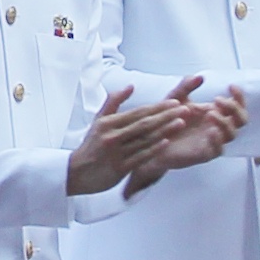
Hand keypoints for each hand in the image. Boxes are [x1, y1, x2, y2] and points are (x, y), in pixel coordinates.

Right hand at [66, 81, 228, 195]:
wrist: (75, 173)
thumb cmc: (90, 146)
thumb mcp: (98, 121)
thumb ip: (114, 102)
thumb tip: (130, 86)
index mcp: (108, 123)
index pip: (138, 112)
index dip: (157, 107)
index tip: (174, 102)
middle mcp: (113, 136)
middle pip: (144, 124)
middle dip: (166, 116)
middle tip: (184, 109)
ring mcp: (117, 153)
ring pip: (145, 140)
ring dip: (165, 130)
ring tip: (181, 123)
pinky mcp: (119, 168)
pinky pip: (140, 156)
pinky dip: (154, 149)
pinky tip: (167, 142)